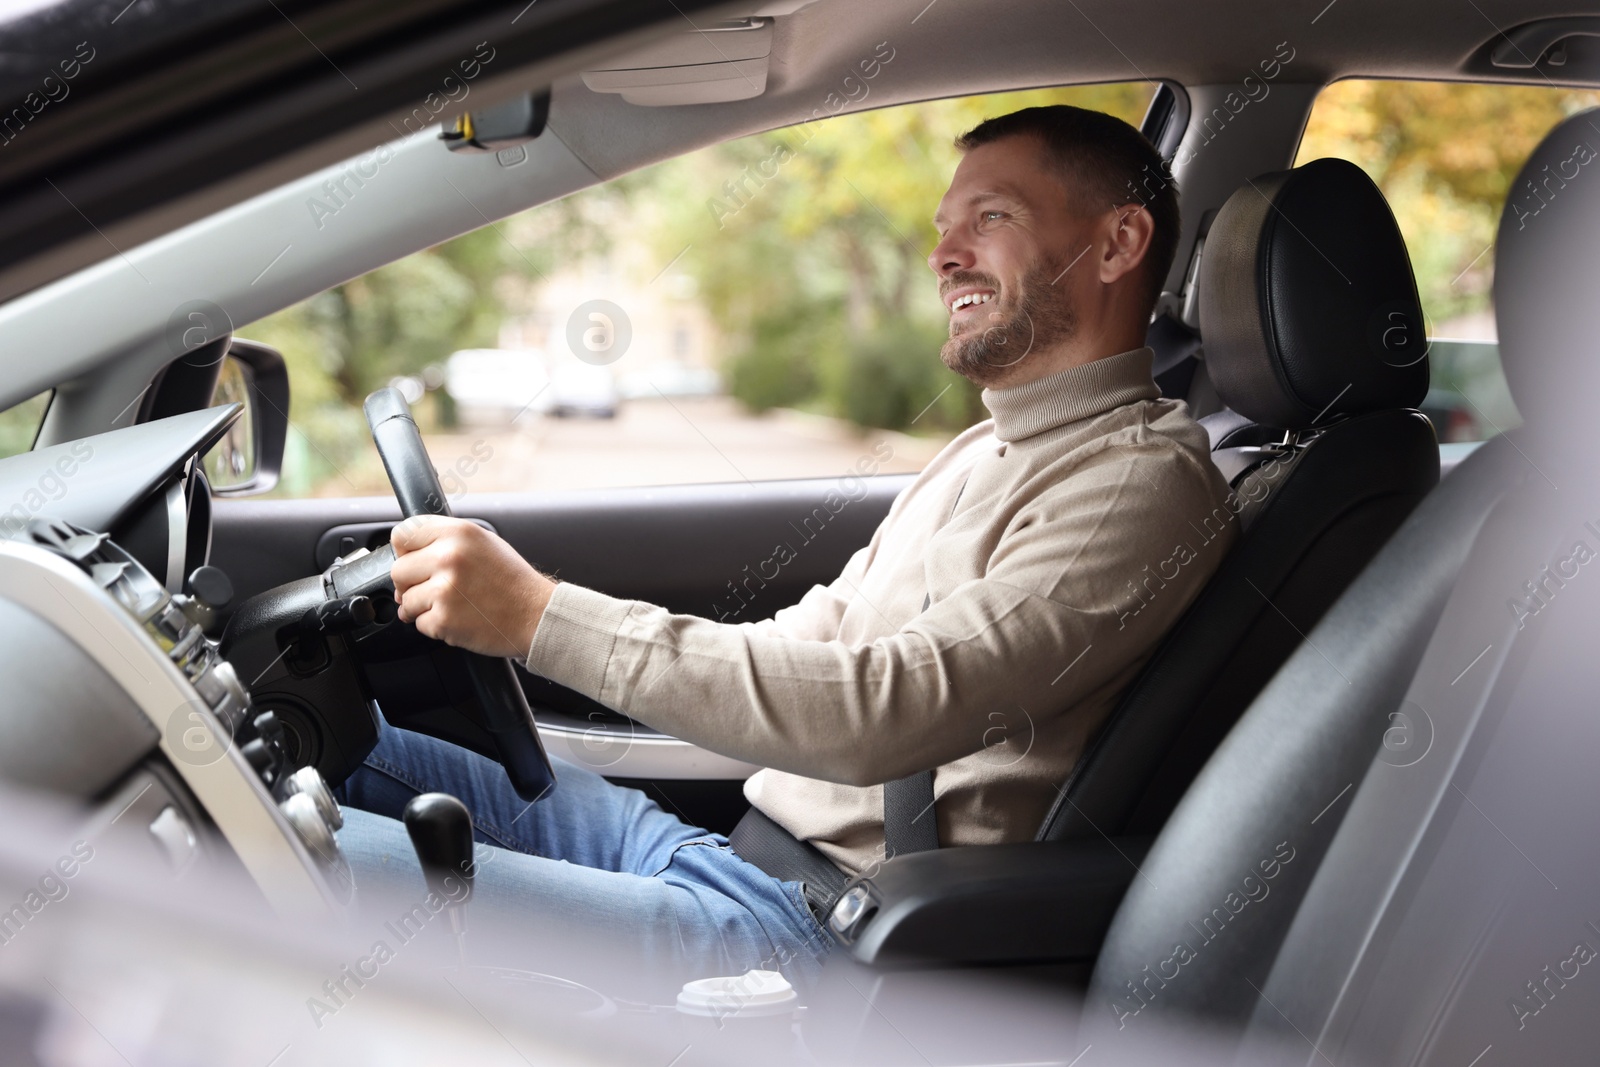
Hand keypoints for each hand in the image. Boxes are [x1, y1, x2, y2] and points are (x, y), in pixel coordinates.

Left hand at [389, 515, 556, 658]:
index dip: (405, 552)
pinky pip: (419, 624)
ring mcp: (445, 589)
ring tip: (453, 605)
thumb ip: (445, 541)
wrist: (537, 615)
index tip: (414, 562)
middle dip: (410, 584)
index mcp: (458, 533)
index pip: (403, 535)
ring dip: (422, 608)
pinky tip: (459, 618)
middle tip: (434, 590)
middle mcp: (449, 557)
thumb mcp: (483, 543)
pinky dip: (435, 626)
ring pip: (406, 600)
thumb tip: (406, 556)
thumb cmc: (512, 582)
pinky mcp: (444, 618)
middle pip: (398, 571)